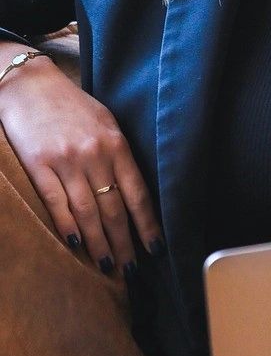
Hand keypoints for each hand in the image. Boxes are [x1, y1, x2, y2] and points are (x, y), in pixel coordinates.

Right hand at [0, 57, 163, 277]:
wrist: (30, 85)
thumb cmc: (71, 105)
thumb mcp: (105, 122)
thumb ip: (118, 153)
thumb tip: (131, 190)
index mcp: (116, 143)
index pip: (137, 192)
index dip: (147, 223)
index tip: (156, 247)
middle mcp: (95, 154)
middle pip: (114, 208)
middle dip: (125, 242)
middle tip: (132, 269)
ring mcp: (66, 161)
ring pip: (87, 212)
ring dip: (99, 243)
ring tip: (108, 265)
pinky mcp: (38, 166)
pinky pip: (56, 203)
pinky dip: (68, 227)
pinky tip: (77, 246)